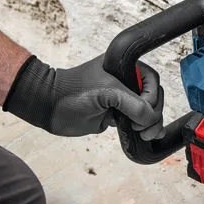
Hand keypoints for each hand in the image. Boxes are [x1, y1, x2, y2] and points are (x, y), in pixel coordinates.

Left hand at [3, 55, 165, 138]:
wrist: (50, 107)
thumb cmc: (73, 91)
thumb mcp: (107, 92)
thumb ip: (133, 104)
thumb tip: (151, 119)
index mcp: (125, 67)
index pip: (152, 81)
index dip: (152, 97)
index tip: (143, 110)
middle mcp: (125, 82)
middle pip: (154, 98)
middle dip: (154, 113)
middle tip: (145, 127)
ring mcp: (121, 100)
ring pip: (147, 111)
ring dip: (152, 124)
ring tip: (146, 135)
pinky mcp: (116, 115)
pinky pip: (137, 122)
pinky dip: (144, 129)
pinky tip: (149, 136)